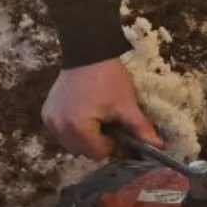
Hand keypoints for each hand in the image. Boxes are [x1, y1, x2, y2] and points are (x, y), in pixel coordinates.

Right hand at [42, 59, 161, 159]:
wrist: (88, 52)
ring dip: (84, 138)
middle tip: (108, 123)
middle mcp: (59, 127)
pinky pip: (60, 132)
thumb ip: (140, 128)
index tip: (118, 129)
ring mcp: (50, 120)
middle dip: (97, 142)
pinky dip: (72, 129)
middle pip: (83, 151)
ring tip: (95, 117)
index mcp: (78, 128)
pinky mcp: (46, 113)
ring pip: (70, 144)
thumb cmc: (108, 79)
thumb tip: (160, 147)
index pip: (98, 153)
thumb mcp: (126, 104)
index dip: (112, 145)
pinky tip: (82, 113)